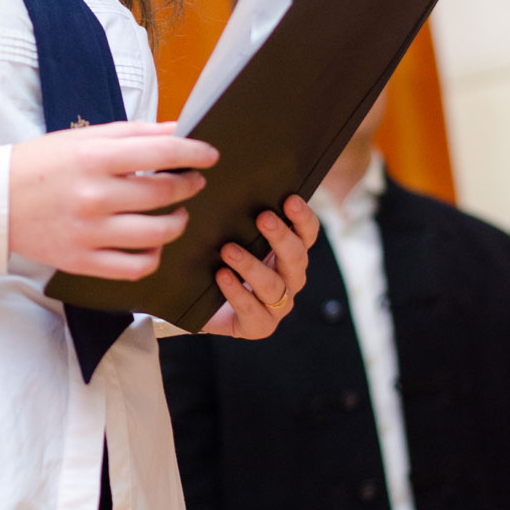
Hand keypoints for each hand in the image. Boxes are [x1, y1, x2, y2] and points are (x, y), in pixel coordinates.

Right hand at [9, 122, 217, 279]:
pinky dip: (153, 256)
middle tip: (193, 181)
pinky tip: (153, 243)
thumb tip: (178, 130)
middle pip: (164, 193)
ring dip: (177, 221)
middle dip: (189, 185)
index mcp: (94, 157)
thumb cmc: (39, 165)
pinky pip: (135, 266)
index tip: (209, 155)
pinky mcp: (82, 261)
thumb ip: (133, 134)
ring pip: (157, 233)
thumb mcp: (83, 138)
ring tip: (176, 213)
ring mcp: (89, 232)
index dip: (195, 153)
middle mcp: (94, 195)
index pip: (162, 152)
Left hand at [202, 196, 318, 340]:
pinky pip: (252, 309)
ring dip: (251, 265)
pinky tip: (222, 276)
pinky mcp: (260, 326)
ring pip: (273, 285)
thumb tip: (234, 183)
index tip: (290, 199)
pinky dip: (237, 292)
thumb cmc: (223, 265)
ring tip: (228, 250)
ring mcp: (279, 306)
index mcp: (291, 254)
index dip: (302, 218)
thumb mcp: (234, 240)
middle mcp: (291, 279)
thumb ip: (241, 220)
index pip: (307, 234)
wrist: (203, 308)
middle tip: (263, 218)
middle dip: (281, 236)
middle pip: (295, 257)